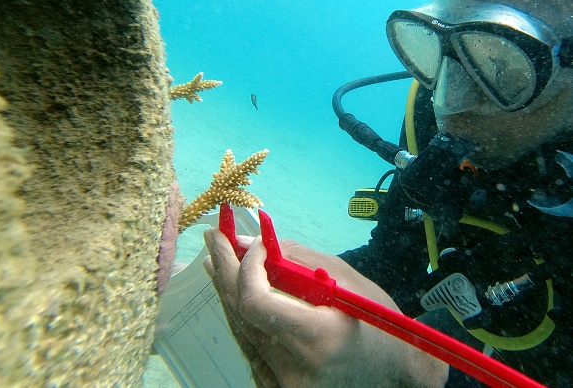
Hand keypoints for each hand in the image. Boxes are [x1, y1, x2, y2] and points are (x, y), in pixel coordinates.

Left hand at [203, 228, 447, 387]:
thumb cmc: (378, 323)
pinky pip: (249, 346)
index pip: (256, 302)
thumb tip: (246, 241)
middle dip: (225, 268)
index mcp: (318, 340)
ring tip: (217, 259)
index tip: (254, 243)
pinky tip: (233, 292)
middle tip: (215, 237)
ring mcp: (283, 385)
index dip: (246, 267)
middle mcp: (295, 369)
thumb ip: (294, 258)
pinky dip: (241, 315)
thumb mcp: (346, 281)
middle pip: (240, 313)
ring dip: (227, 289)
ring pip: (240, 329)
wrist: (395, 375)